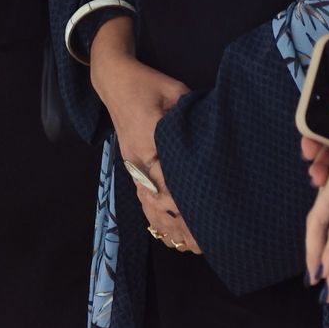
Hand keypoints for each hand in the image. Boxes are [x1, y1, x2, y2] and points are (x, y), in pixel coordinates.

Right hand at [90, 23, 197, 253]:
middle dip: (181, 223)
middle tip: (207, 241)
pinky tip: (169, 234)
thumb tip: (213, 133)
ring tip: (191, 246)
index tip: (203, 219)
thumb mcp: (175, 92)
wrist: (115, 81)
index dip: (183, 202)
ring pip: (149, 204)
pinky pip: (142, 198)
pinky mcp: (132, 167)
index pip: (167, 179)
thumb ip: (191, 114)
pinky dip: (155, 218)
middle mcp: (138, 160)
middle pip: (158, 199)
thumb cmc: (148, 84)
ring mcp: (133, 166)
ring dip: (169, 226)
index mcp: (149, 141)